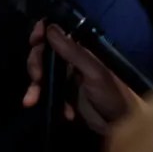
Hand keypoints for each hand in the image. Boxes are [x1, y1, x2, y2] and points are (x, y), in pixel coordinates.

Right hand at [23, 20, 140, 133]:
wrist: (121, 124)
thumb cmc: (113, 93)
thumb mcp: (93, 72)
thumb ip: (73, 51)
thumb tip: (51, 27)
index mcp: (81, 48)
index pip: (57, 31)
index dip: (42, 31)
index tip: (35, 40)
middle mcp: (71, 59)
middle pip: (43, 52)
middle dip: (35, 64)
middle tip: (37, 77)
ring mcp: (67, 77)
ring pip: (42, 74)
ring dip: (35, 87)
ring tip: (32, 100)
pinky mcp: (64, 95)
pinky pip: (47, 93)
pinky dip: (47, 101)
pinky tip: (64, 113)